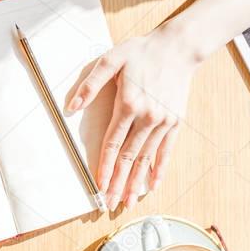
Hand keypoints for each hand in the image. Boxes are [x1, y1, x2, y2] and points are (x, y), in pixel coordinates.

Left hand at [67, 26, 197, 210]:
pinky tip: (153, 185)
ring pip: (147, 158)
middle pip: (129, 157)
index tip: (99, 185)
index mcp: (128, 104)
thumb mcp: (110, 60)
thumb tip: (71, 106)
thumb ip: (91, 84)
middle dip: (118, 182)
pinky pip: (166, 150)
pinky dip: (159, 168)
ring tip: (128, 201)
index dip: (104, 166)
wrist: (178, 47)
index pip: (112, 143)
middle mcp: (147, 117)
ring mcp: (163, 121)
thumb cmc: (140, 52)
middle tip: (110, 203)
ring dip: (137, 182)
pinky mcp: (176, 121)